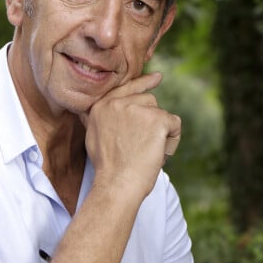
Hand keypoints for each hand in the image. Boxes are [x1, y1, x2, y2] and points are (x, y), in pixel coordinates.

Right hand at [80, 72, 181, 198]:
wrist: (117, 184)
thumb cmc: (107, 167)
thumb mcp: (92, 136)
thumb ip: (96, 118)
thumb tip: (87, 111)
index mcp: (102, 105)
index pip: (126, 87)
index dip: (143, 83)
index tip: (157, 77)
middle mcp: (118, 102)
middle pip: (148, 100)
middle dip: (152, 122)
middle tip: (141, 146)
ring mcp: (138, 109)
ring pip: (162, 114)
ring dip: (161, 133)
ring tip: (147, 152)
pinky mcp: (157, 119)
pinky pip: (174, 125)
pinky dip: (172, 141)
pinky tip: (158, 154)